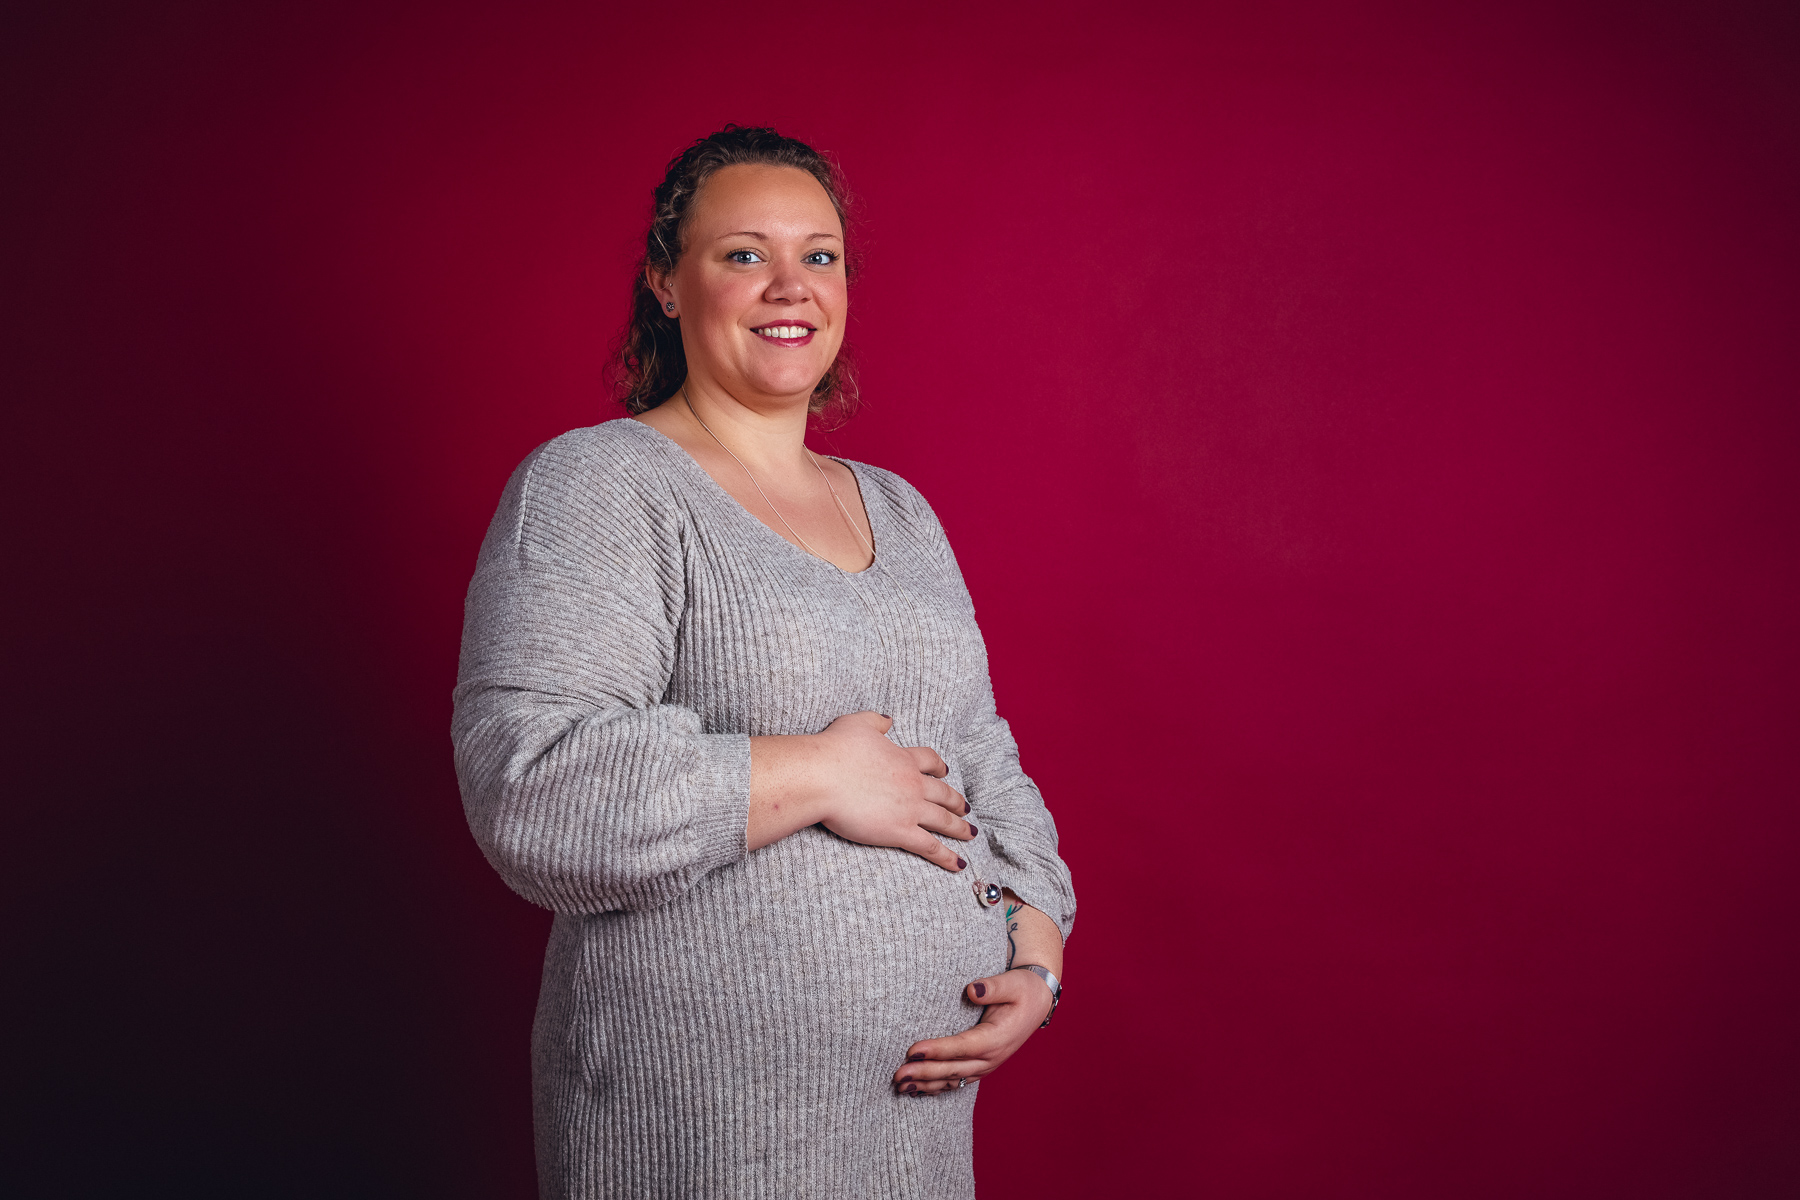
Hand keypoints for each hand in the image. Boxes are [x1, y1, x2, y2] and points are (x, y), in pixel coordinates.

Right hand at [814, 712, 973, 872]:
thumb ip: (876, 721)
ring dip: (958, 828)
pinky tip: (959, 865)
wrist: (822, 776)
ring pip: (943, 820)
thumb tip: (888, 719)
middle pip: (943, 793)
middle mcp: (912, 783)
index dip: (939, 767)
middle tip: (965, 809)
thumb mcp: (856, 723)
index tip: (945, 772)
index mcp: (902, 758)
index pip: (930, 761)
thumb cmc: (834, 750)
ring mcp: (909, 809)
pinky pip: (930, 847)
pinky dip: (947, 857)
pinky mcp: (900, 831)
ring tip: (970, 834)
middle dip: (956, 802)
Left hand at [891, 967, 1054, 1094]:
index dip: (937, 1050)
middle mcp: (991, 1057)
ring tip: (900, 1086)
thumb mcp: (1012, 984)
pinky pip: (957, 1082)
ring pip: (953, 1080)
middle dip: (924, 1073)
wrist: (1038, 1002)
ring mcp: (986, 1065)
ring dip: (926, 1084)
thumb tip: (972, 990)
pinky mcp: (981, 1066)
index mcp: (997, 1038)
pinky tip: (917, 1090)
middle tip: (897, 1074)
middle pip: (953, 1069)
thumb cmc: (1023, 989)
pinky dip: (936, 1087)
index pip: (962, 1047)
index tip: (912, 1051)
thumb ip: (992, 987)